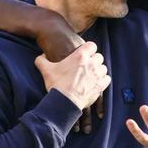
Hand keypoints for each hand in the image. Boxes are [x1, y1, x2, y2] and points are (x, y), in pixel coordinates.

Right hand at [33, 14, 102, 133]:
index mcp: (80, 56)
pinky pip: (107, 79)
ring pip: (104, 68)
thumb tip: (40, 56)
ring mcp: (97, 75)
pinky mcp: (100, 86)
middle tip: (87, 65)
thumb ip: (42, 60)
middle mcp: (91, 64)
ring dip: (99, 70)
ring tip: (92, 74)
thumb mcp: (46, 70)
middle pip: (99, 56)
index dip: (89, 49)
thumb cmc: (56, 85)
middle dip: (94, 60)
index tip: (84, 53)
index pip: (92, 45)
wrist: (64, 102)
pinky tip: (96, 82)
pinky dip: (103, 80)